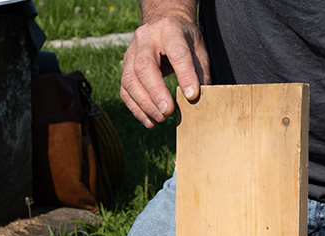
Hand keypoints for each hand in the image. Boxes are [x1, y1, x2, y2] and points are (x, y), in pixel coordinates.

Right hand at [120, 10, 208, 127]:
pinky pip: (125, 90)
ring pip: (130, 80)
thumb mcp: (198, 49)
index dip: (185, 75)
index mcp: (169, 30)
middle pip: (144, 66)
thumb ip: (200, 72)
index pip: (177, 53)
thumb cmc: (184, 40)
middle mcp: (145, 38)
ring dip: (144, 104)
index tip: (192, 96)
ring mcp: (131, 52)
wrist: (163, 25)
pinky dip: (136, 108)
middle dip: (155, 92)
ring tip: (160, 119)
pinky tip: (149, 121)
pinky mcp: (125, 67)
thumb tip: (199, 99)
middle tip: (167, 112)